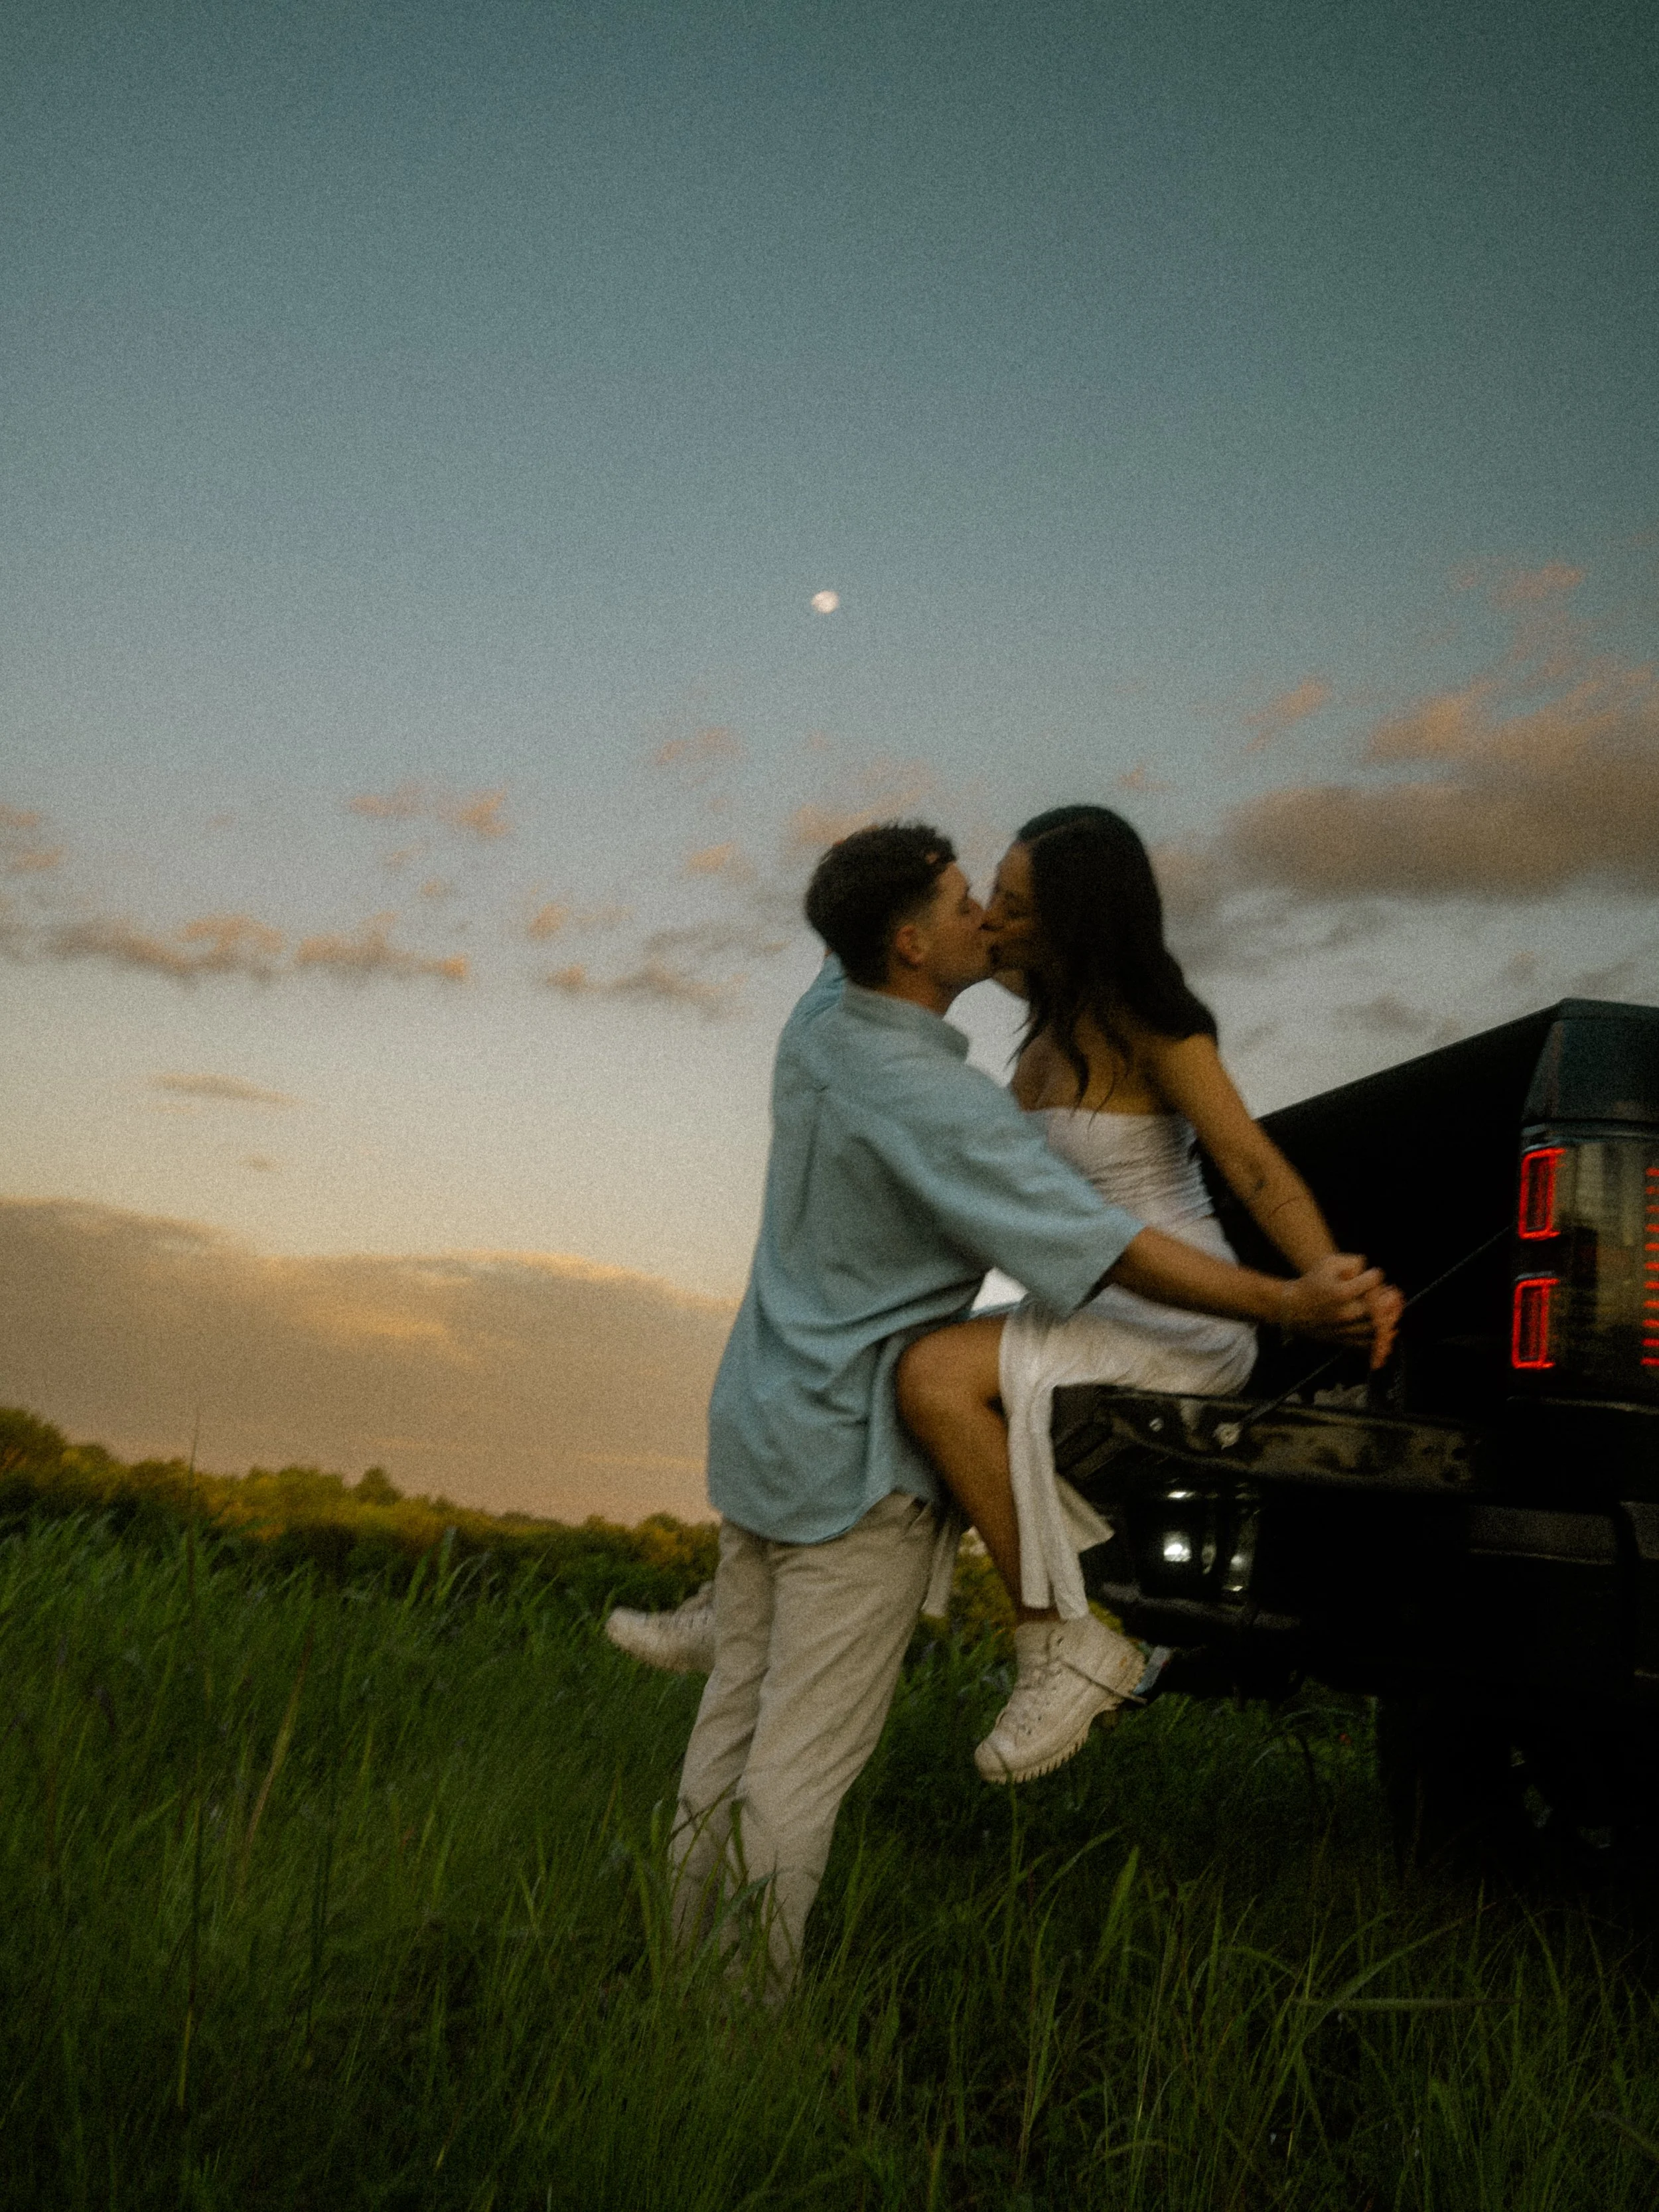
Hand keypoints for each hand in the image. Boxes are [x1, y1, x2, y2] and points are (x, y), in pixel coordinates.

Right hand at [1280, 1254, 1398, 1366]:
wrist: (1293, 1309)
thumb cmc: (1312, 1283)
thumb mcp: (1328, 1263)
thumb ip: (1352, 1261)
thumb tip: (1371, 1272)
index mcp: (1341, 1292)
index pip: (1372, 1281)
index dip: (1375, 1275)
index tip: (1373, 1274)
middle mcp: (1345, 1313)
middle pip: (1380, 1308)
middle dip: (1390, 1299)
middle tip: (1394, 1293)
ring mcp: (1346, 1329)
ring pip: (1378, 1327)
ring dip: (1391, 1318)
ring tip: (1395, 1309)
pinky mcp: (1344, 1340)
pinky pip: (1369, 1343)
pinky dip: (1381, 1338)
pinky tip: (1389, 1329)